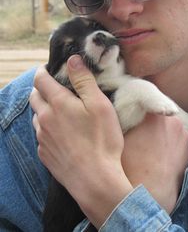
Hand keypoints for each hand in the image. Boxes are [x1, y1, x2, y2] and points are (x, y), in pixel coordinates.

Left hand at [30, 55, 132, 227]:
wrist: (94, 179)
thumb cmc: (101, 140)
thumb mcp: (99, 105)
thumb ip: (83, 80)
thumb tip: (72, 60)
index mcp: (57, 103)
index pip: (40, 79)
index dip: (43, 71)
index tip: (49, 69)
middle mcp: (44, 118)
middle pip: (34, 97)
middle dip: (41, 89)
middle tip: (55, 89)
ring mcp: (42, 137)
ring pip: (37, 116)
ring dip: (44, 110)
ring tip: (59, 112)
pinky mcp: (44, 154)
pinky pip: (41, 135)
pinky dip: (47, 129)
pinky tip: (61, 135)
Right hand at [122, 113, 187, 213]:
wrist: (149, 189)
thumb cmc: (131, 163)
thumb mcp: (120, 136)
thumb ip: (126, 120)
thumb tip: (126, 113)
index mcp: (154, 115)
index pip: (147, 101)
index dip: (140, 107)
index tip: (134, 114)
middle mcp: (172, 121)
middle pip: (160, 114)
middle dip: (152, 120)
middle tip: (141, 132)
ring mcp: (183, 135)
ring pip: (170, 127)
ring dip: (163, 131)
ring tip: (151, 145)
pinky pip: (178, 140)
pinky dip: (171, 143)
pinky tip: (161, 154)